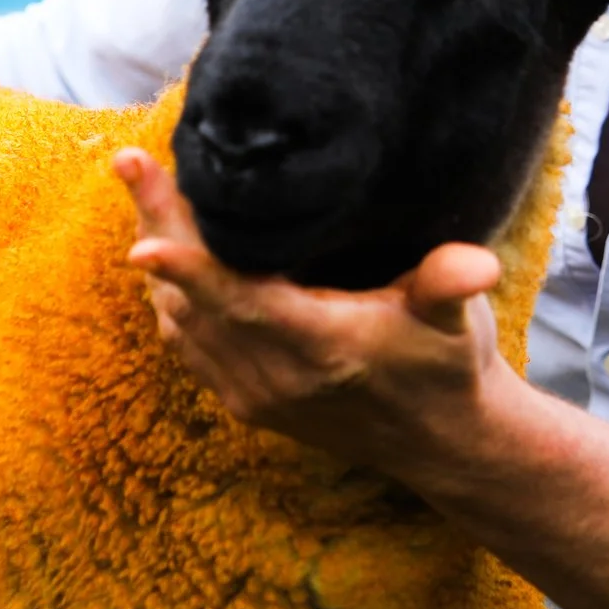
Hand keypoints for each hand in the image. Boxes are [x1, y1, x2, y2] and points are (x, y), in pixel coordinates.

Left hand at [114, 147, 506, 467]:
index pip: (243, 304)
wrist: (443, 446)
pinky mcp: (245, 401)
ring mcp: (254, 393)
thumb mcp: (461, 324)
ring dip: (158, 255)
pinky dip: (169, 293)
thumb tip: (478, 264)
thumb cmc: (450, 367)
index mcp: (324, 349)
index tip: (145, 237)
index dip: (192, 271)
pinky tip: (162, 246)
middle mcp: (277, 377)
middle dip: (159, 226)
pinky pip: (186, 343)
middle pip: (195, 300)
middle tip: (129, 162)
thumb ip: (452, 286)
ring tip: (142, 185)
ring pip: (180, 320)